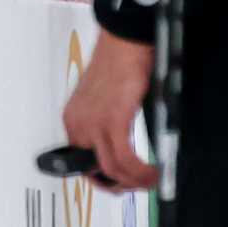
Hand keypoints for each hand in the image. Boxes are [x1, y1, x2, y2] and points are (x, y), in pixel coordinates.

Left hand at [62, 30, 157, 191]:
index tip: (121, 182)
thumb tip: (121, 151)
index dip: (104, 178)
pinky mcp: (111, 120)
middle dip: (121, 184)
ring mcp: (92, 123)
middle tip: (140, 185)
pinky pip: (124, 159)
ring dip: (135, 181)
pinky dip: (140, 171)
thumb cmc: (120, 66)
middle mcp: (77, 124)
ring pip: (111, 169)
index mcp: (74, 120)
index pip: (83, 162)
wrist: (124, 41)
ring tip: (152, 180)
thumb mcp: (107, 103)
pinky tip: (154, 172)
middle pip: (96, 171)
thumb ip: (108, 127)